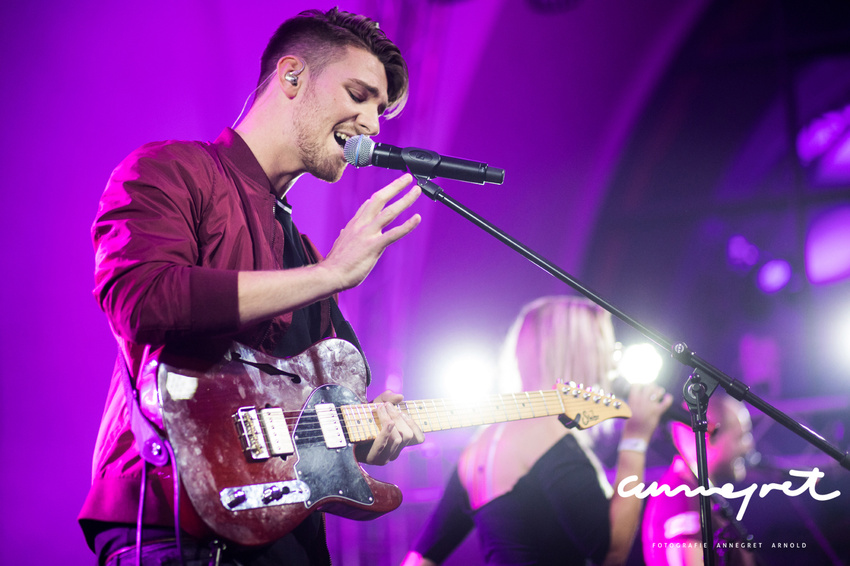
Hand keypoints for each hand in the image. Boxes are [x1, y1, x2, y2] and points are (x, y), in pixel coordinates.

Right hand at [321, 174, 420, 291]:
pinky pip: (393, 233)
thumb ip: (347, 234)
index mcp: (354, 225)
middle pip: (379, 199)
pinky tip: (417, 218)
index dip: (381, 194)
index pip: (369, 204)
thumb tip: (346, 230)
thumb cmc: (336, 263)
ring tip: (416, 190)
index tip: (391, 187)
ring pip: (389, 212)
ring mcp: (368, 234)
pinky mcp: (374, 246)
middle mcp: (361, 225)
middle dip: (394, 186)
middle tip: (407, 178)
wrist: (330, 274)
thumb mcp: (341, 243)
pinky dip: (407, 225)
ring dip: (405, 199)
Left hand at [362, 390, 424, 465]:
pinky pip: (383, 445)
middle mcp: (395, 452)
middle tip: (387, 405)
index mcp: (400, 443)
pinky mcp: (373, 458)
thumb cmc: (364, 421)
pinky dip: (386, 432)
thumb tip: (400, 396)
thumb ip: (387, 399)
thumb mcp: (376, 407)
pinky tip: (388, 423)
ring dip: (390, 420)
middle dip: (399, 417)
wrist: (344, 434)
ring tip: (380, 409)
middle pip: (408, 435)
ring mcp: (385, 457)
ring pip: (398, 439)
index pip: (419, 438)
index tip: (403, 412)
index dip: (415, 424)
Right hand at [622, 383, 672, 440]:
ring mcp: (650, 407)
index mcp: (632, 401)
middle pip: (648, 386)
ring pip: (658, 392)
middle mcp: (641, 402)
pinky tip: (667, 397)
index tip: (641, 388)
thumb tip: (637, 395)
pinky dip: (668, 399)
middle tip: (651, 390)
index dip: (640, 385)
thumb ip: (633, 402)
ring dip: (659, 391)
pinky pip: (666, 403)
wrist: (635, 437)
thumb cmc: (629, 425)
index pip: (636, 386)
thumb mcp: (627, 411)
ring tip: (659, 393)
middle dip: (651, 387)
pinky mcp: (657, 413)